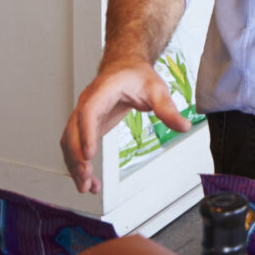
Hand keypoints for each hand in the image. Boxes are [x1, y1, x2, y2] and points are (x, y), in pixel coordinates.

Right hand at [59, 61, 187, 193]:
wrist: (125, 66)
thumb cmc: (137, 75)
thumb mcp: (156, 89)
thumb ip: (168, 109)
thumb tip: (184, 126)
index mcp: (102, 91)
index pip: (88, 112)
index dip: (86, 134)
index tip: (89, 155)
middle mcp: (87, 103)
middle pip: (73, 131)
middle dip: (76, 157)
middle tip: (86, 179)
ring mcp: (83, 115)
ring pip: (69, 142)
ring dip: (74, 165)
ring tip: (86, 187)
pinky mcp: (86, 127)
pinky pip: (75, 146)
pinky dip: (78, 164)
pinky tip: (90, 181)